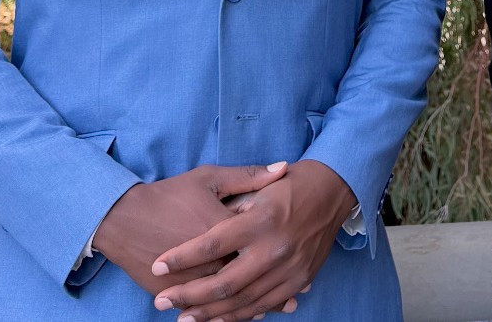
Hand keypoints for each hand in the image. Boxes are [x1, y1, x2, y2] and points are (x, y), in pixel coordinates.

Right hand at [93, 163, 287, 294]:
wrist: (125, 218)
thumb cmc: (171, 194)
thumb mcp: (210, 177)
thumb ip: (248, 176)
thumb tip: (283, 168)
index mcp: (222, 227)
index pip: (257, 244)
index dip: (280, 255)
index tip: (303, 260)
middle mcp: (209, 258)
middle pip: (247, 278)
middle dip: (272, 289)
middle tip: (296, 295)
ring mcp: (191, 279)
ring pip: (227, 299)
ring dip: (252, 306)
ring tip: (276, 308)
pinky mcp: (174, 292)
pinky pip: (203, 307)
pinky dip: (223, 313)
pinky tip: (239, 314)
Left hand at [151, 159, 356, 320]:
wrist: (333, 190)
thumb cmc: (290, 183)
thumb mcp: (258, 186)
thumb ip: (231, 207)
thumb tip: (202, 230)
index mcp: (261, 218)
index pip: (212, 244)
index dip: (182, 257)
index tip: (158, 264)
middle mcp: (275, 248)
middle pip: (224, 282)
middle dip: (188, 295)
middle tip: (161, 301)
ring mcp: (288, 269)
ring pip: (242, 301)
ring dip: (209, 314)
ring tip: (183, 318)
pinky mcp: (298, 281)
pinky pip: (263, 306)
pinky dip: (238, 316)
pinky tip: (218, 319)